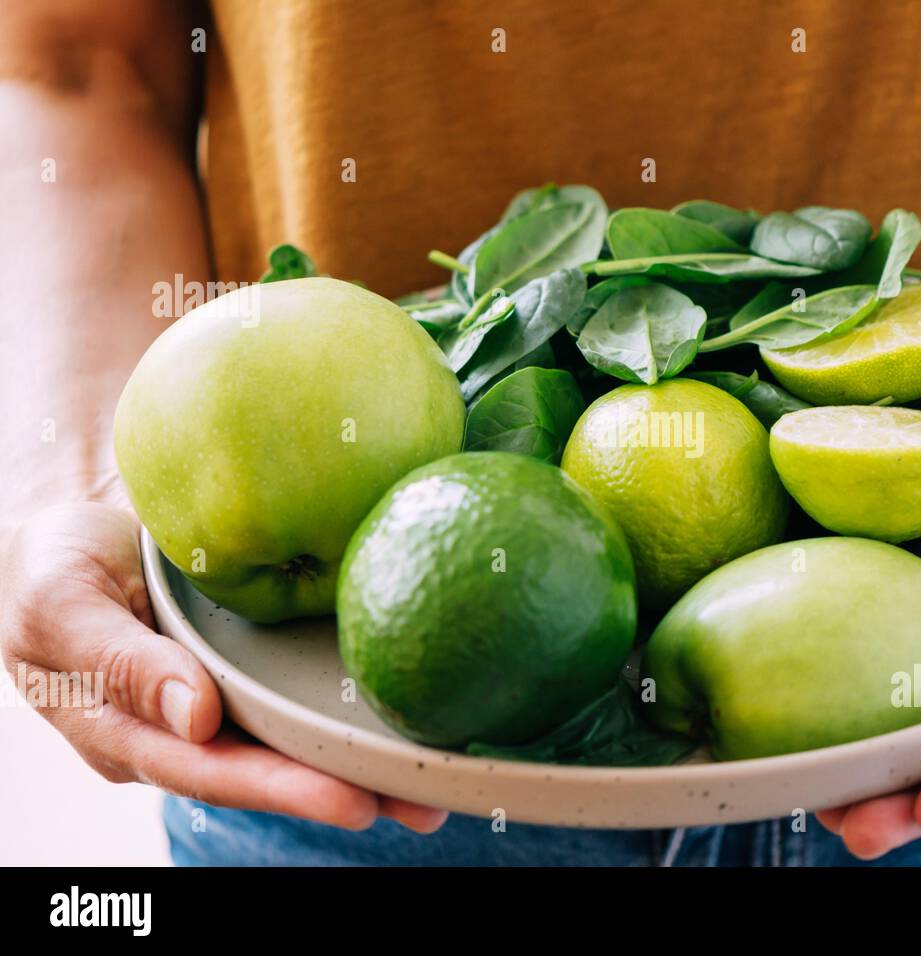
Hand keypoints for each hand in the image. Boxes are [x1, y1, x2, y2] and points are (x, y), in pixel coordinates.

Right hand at [0, 501, 446, 832]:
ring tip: (439, 785)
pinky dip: (355, 712)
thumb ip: (118, 660)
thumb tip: (195, 719)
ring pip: (294, 743)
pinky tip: (413, 714)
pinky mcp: (250, 671)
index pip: (210, 772)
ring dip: (365, 765)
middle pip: (268, 772)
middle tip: (422, 805)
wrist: (77, 526)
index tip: (352, 802)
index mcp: (127, 733)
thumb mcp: (63, 600)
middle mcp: (182, 731)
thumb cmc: (55, 562)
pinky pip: (302, 699)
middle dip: (344, 791)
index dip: (280, 790)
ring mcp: (219, 703)